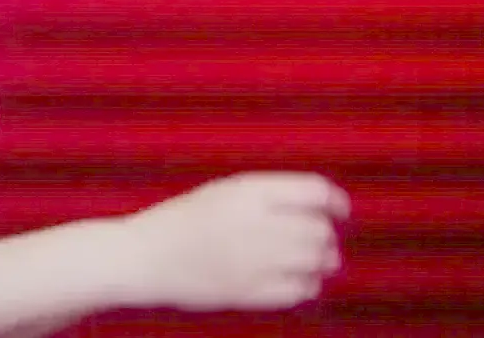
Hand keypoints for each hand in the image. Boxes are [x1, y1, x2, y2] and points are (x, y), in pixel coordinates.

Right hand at [118, 173, 348, 311]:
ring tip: (317, 263)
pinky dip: (306, 286)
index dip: (335, 201)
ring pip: (314, 261)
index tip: (340, 211)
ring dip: (322, 262)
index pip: (314, 191)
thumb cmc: (182, 220)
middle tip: (324, 243)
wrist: (143, 256)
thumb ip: (269, 196)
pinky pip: (298, 290)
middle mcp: (254, 223)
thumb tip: (322, 208)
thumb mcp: (223, 192)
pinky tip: (299, 282)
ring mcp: (252, 259)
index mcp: (247, 191)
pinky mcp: (248, 291)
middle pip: (318, 229)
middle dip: (326, 237)